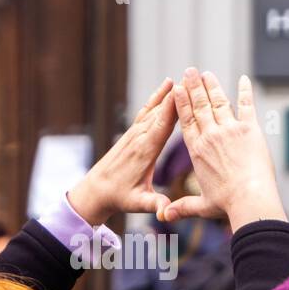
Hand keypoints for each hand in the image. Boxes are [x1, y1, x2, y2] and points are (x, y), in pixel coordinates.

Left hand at [68, 80, 176, 225]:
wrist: (96, 190)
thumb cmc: (120, 197)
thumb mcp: (138, 204)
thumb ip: (154, 205)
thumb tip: (166, 213)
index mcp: (144, 153)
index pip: (160, 127)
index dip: (171, 109)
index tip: (181, 93)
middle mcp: (139, 138)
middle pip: (160, 113)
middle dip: (174, 96)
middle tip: (192, 78)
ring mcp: (134, 133)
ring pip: (154, 108)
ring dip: (168, 93)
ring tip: (183, 76)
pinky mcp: (133, 132)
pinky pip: (147, 110)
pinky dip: (158, 97)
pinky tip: (166, 85)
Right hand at [161, 69, 286, 231]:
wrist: (249, 199)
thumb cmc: (226, 204)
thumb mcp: (201, 206)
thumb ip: (183, 207)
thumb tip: (166, 217)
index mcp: (197, 151)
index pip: (186, 121)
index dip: (181, 102)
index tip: (177, 89)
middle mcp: (210, 136)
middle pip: (199, 106)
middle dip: (193, 86)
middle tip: (189, 71)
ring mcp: (230, 130)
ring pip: (218, 102)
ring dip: (212, 86)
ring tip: (206, 73)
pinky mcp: (249, 130)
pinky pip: (246, 105)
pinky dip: (245, 91)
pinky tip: (244, 79)